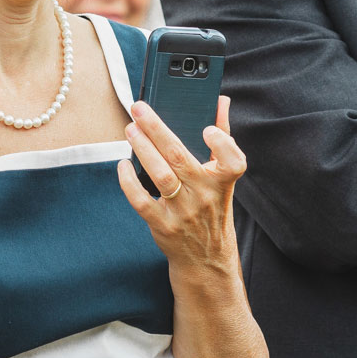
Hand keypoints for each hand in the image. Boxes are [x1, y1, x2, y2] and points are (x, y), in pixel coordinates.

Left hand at [118, 96, 247, 275]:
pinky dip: (129, 182)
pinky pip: (142, 201)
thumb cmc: (212, 207)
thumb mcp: (223, 177)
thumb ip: (223, 138)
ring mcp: (183, 212)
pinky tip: (123, 164)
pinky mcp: (163, 225)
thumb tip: (221, 101)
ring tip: (130, 130)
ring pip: (160, 176)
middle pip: (180, 158)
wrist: (205, 257)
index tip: (208, 129)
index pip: (233, 163)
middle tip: (138, 108)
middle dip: (157, 129)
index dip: (222, 144)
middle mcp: (204, 196)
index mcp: (222, 181)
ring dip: (142, 150)